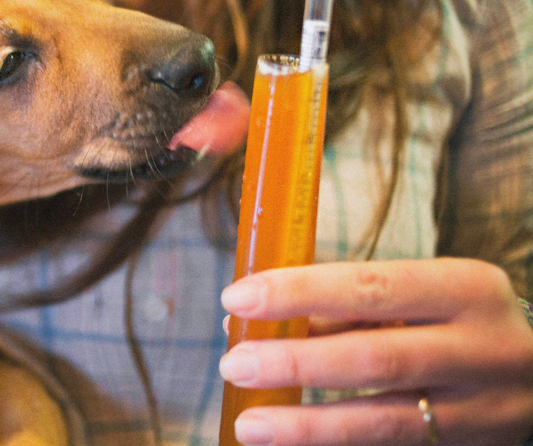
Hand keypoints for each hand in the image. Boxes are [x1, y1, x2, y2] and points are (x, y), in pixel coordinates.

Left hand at [218, 258, 532, 445]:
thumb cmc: (459, 322)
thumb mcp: (422, 297)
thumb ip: (348, 306)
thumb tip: (256, 316)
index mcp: (465, 288)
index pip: (370, 286)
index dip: (299, 292)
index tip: (238, 298)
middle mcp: (481, 349)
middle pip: (376, 358)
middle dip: (296, 362)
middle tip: (234, 361)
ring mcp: (481, 411)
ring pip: (384, 422)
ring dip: (308, 424)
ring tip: (250, 422)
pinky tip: (290, 444)